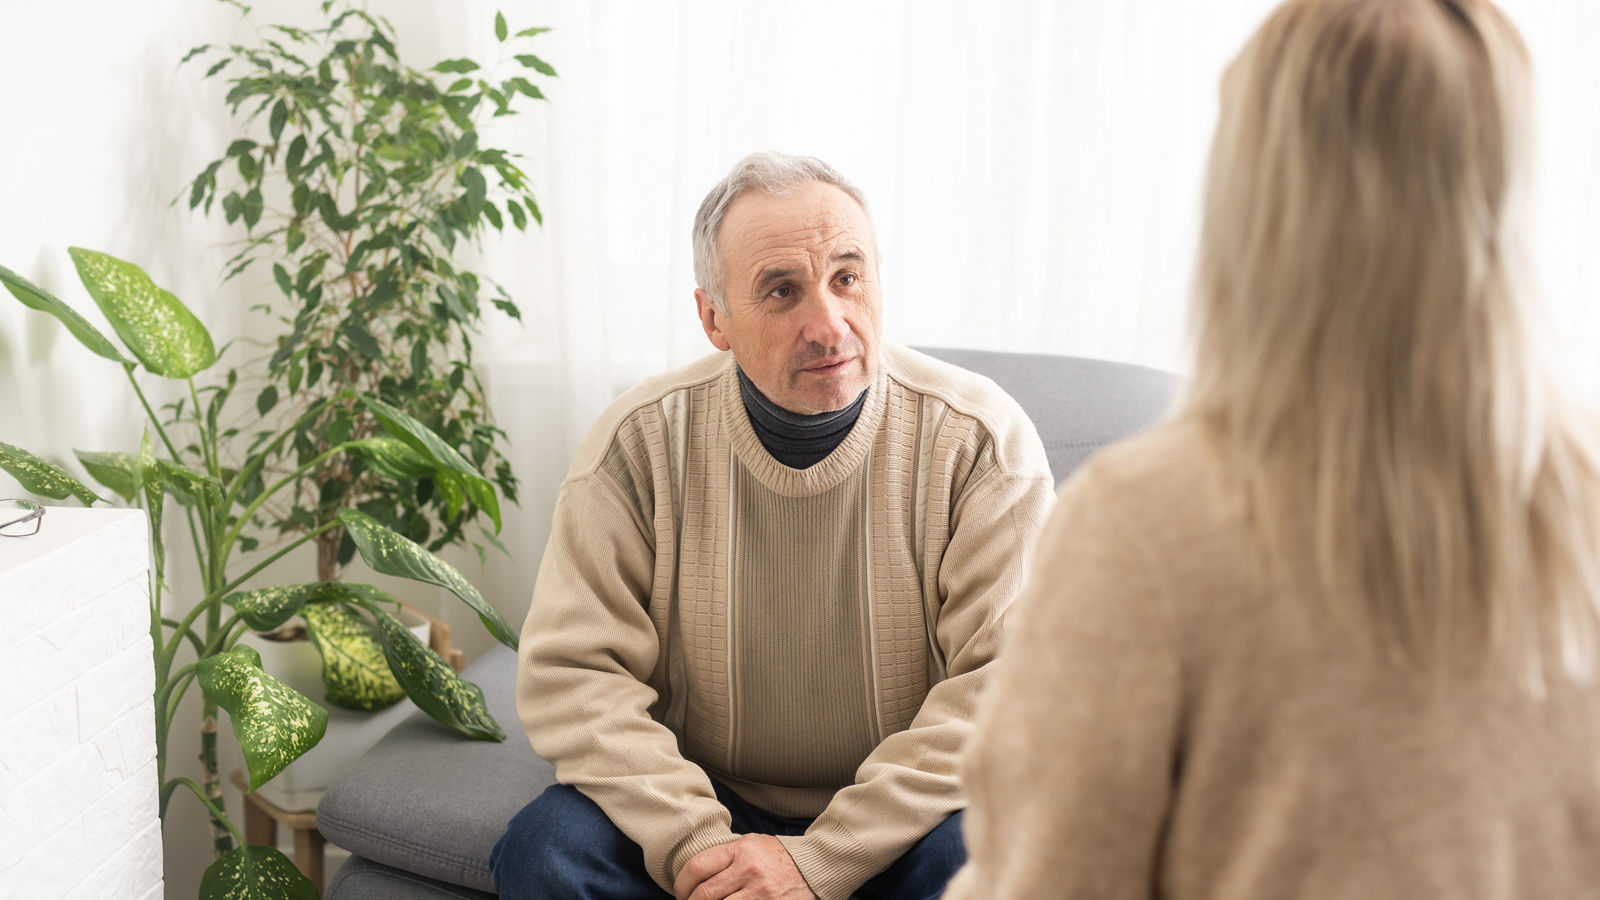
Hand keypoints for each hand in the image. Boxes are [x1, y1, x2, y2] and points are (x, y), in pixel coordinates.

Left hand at [673, 833, 818, 899]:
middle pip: (704, 894)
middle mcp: (749, 870)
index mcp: (741, 849)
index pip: (698, 866)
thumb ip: (727, 855)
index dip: (682, 884)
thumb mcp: (753, 844)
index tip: (680, 893)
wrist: (817, 867)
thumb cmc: (780, 857)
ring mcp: (761, 893)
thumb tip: (695, 873)